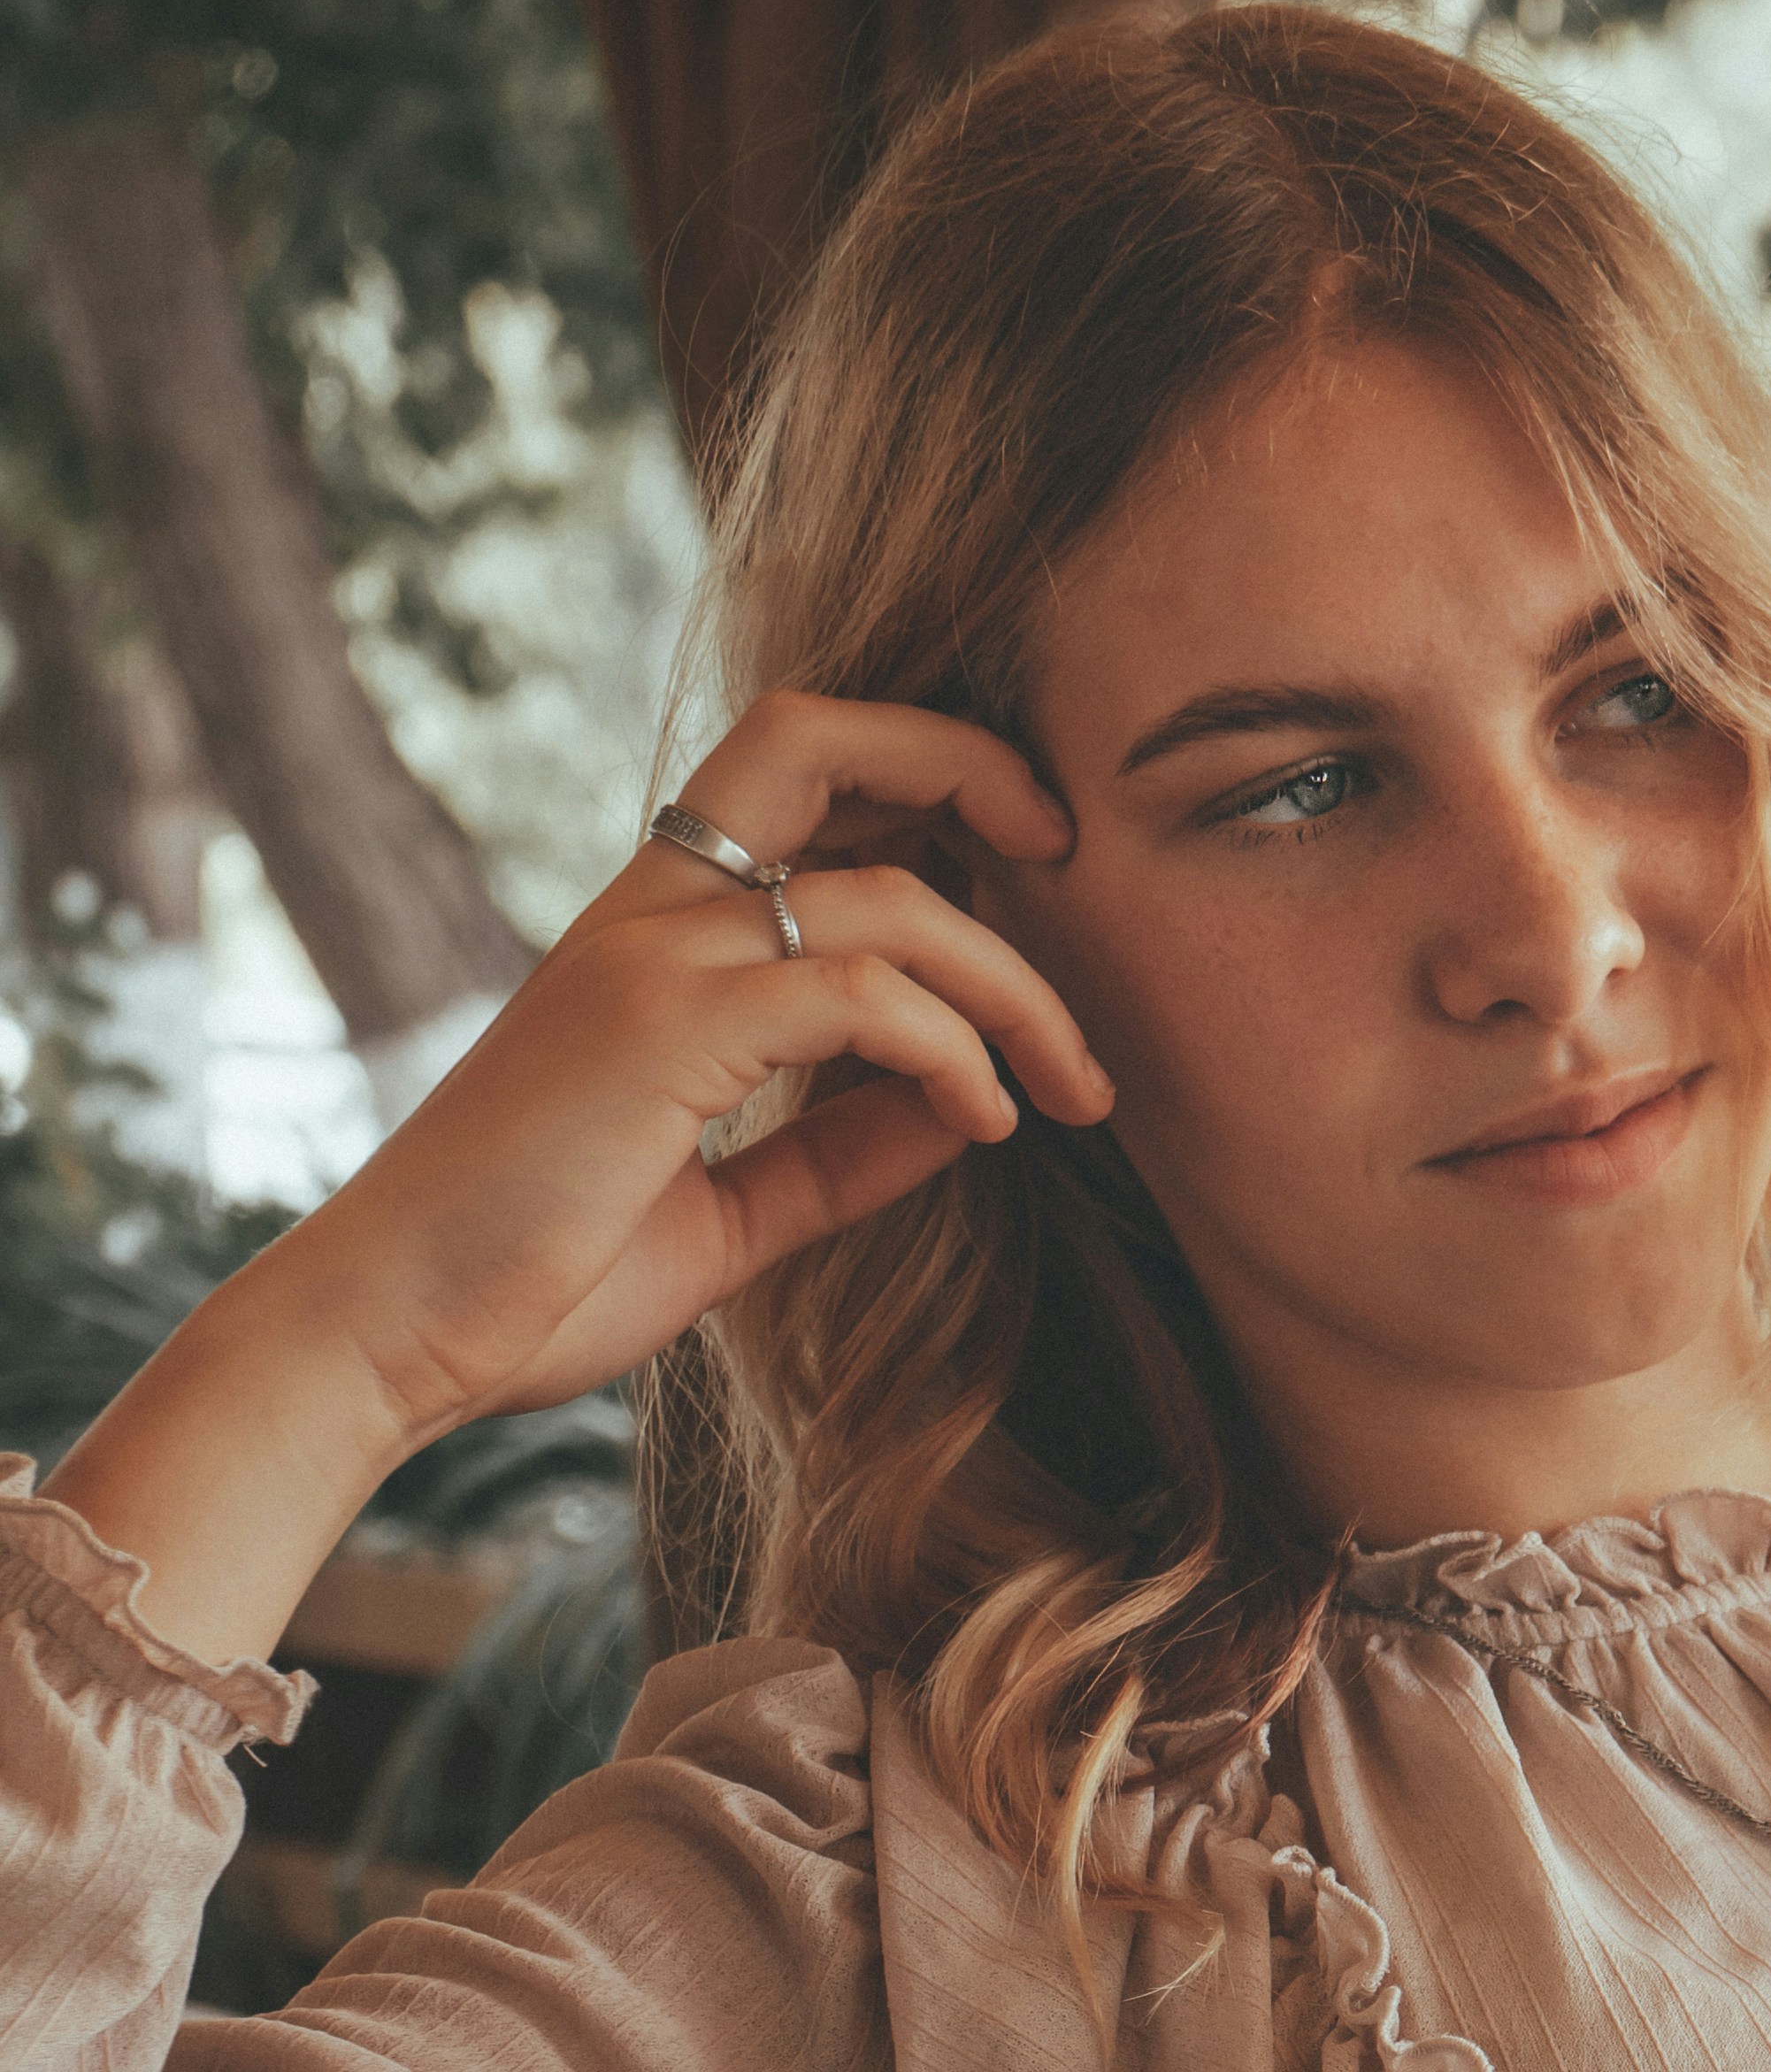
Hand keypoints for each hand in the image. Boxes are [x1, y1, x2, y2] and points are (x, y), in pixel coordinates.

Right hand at [261, 691, 1112, 1453]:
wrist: (391, 1336)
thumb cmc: (540, 1278)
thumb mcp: (729, 1211)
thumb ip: (840, 1151)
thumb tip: (966, 1108)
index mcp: (650, 934)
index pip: (791, 773)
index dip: (919, 777)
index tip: (1025, 868)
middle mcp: (646, 915)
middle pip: (817, 735)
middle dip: (969, 763)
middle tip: (1079, 857)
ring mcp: (648, 961)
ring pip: (885, 892)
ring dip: (1014, 984)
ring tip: (1076, 1087)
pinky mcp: (659, 1032)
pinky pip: (856, 992)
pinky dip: (953, 1048)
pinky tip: (991, 1121)